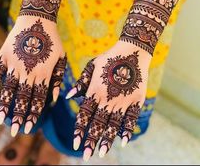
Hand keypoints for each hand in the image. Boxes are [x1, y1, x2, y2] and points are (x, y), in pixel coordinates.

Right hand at [0, 16, 65, 135]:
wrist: (38, 19)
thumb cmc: (52, 39)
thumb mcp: (61, 58)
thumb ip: (57, 78)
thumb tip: (54, 99)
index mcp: (43, 72)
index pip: (38, 98)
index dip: (33, 114)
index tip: (29, 128)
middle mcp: (28, 71)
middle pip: (23, 97)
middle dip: (19, 116)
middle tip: (14, 131)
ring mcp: (14, 64)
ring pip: (8, 89)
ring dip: (5, 106)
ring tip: (1, 120)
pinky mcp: (4, 56)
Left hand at [66, 40, 151, 160]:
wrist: (131, 50)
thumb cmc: (109, 57)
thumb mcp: (92, 66)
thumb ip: (81, 83)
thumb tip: (68, 96)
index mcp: (95, 90)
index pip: (85, 114)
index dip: (80, 129)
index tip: (75, 144)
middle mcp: (108, 98)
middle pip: (98, 122)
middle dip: (91, 140)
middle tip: (87, 156)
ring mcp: (123, 100)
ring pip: (113, 124)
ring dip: (107, 139)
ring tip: (102, 153)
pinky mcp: (136, 99)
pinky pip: (131, 118)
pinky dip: (127, 130)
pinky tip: (123, 142)